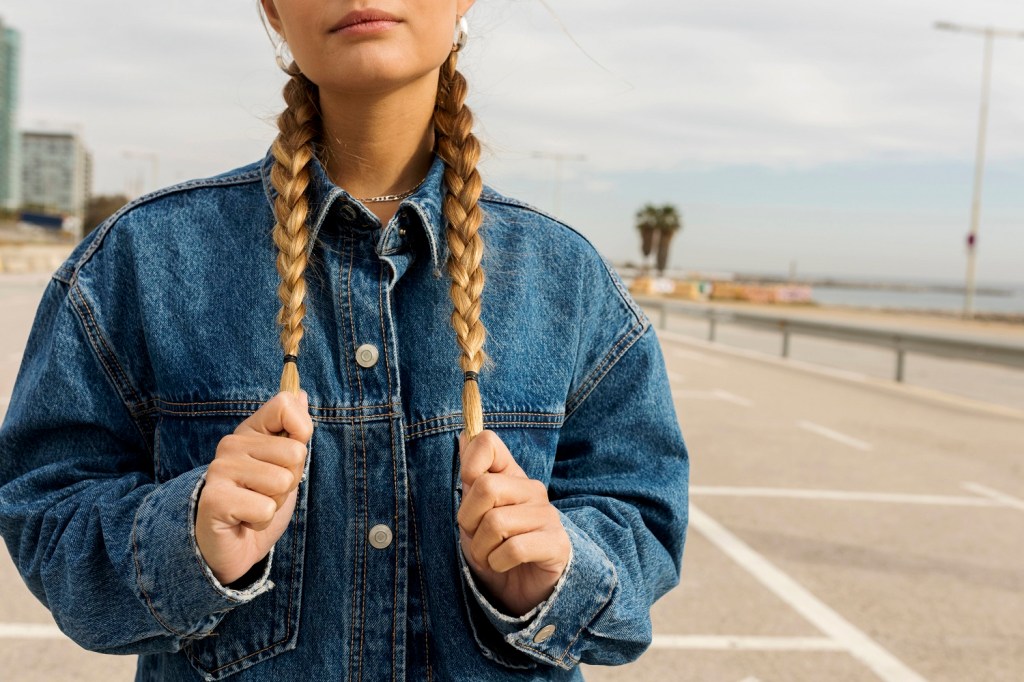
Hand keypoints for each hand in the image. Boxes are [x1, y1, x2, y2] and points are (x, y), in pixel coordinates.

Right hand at [195, 390, 313, 585]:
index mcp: (250, 431)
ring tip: (255, 505)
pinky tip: (245, 520)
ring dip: (276, 503)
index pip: (285, 405)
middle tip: (267, 492)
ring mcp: (220, 470)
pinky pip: (266, 508)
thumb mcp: (283, 463)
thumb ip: (291, 430)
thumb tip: (301, 394)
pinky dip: (262, 521)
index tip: (289, 456)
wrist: (230, 544)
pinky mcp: (215, 499)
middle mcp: (232, 444)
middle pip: (295, 453)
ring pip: (282, 482)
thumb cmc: (258, 500)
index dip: (302, 431)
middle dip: (291, 481)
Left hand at [457, 429, 570, 616]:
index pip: (488, 442)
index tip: (468, 487)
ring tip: (490, 555)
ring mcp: (547, 515)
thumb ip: (472, 475)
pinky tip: (504, 565)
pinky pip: (513, 548)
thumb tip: (464, 434)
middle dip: (469, 520)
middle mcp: (532, 489)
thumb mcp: (474, 513)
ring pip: (496, 522)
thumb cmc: (495, 548)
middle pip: (486, 487)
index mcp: (510, 475)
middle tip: (477, 536)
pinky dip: (497, 563)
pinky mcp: (556, 543)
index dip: (469, 463)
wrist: (521, 590)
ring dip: (482, 549)